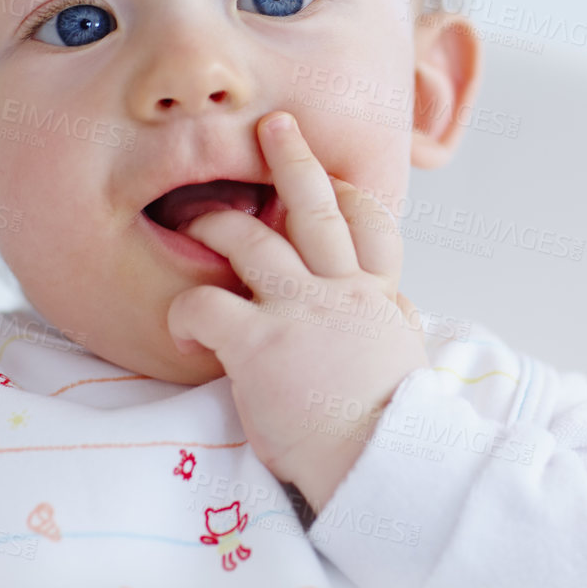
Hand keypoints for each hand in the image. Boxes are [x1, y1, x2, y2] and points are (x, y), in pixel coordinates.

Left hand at [167, 112, 428, 512]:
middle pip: (315, 206)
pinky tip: (181, 332)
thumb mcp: (405, 357)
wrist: (384, 460)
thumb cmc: (389, 423)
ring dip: (218, 224)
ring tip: (194, 220)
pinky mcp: (259, 342)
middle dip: (292, 158)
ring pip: (250, 239)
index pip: (370, 225)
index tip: (335, 180)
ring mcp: (299, 310)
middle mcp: (340, 290)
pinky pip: (204, 304)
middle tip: (275, 126)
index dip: (349, 195)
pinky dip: (183, 312)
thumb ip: (392, 323)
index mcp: (376, 297)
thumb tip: (395, 307)